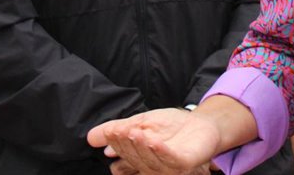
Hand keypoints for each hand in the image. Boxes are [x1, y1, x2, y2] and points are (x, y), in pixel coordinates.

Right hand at [89, 108, 219, 174]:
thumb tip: (91, 137)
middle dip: (126, 145)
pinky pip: (171, 160)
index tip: (111, 131)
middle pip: (134, 160)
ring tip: (134, 131)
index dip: (117, 145)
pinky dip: (160, 151)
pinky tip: (153, 140)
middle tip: (120, 130)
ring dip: (140, 147)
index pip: (123, 158)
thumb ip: (119, 130)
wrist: (202, 123)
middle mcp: (152, 168)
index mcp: (140, 162)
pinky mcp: (184, 164)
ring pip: (149, 162)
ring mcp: (169, 168)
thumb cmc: (172, 127)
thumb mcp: (141, 124)